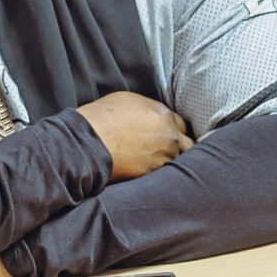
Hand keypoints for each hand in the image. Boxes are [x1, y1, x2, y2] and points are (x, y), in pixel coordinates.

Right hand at [75, 91, 191, 180]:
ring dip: (171, 163)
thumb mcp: (128, 101)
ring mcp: (163, 156)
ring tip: (160, 166)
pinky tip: (152, 174)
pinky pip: (165, 176)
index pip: (181, 124)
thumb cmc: (102, 118)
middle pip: (187, 145)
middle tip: (168, 152)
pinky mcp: (153, 174)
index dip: (174, 130)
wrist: (89, 142)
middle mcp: (169, 136)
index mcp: (163, 115)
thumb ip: (149, 110)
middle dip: (180, 148)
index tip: (169, 136)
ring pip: (179, 162)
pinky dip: (160, 175)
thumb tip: (151, 116)